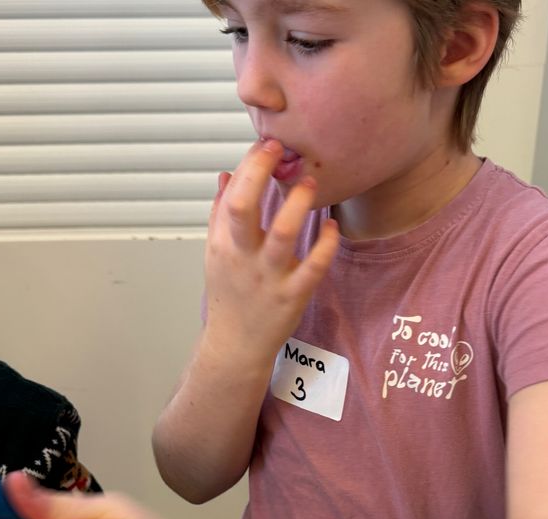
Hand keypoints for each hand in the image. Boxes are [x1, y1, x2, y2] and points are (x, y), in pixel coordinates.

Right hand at [203, 139, 339, 363]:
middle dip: (261, 172)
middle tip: (283, 149)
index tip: (267, 144)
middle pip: (245, 208)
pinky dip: (326, 244)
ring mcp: (269, 277)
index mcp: (222, 243)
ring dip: (298, 203)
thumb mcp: (216, 254)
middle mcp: (242, 257)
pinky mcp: (293, 296)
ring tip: (310, 183)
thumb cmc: (229, 296)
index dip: (249, 165)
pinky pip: (314, 266)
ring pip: (283, 234)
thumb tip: (227, 175)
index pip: (231, 195)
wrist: (236, 345)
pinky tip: (332, 228)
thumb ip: (220, 214)